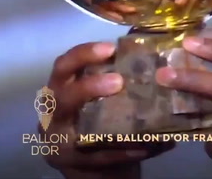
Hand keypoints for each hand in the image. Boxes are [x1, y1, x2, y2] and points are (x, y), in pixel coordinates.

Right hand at [44, 42, 174, 178]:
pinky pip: (100, 158)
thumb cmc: (102, 117)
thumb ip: (118, 75)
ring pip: (74, 131)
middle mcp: (54, 114)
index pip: (64, 66)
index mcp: (62, 89)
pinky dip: (124, 151)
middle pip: (62, 97)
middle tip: (119, 81)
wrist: (97, 165)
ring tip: (140, 116)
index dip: (84, 54)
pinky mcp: (74, 165)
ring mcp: (60, 142)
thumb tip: (157, 49)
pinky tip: (148, 146)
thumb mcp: (103, 94)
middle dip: (89, 87)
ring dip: (108, 124)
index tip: (110, 47)